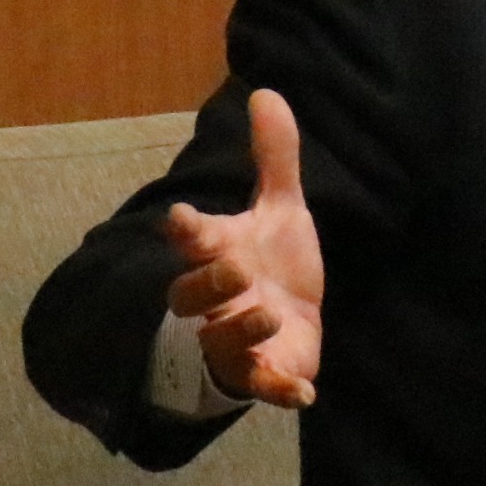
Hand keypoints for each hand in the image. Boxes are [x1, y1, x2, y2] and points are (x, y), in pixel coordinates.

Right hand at [162, 90, 323, 409]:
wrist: (283, 323)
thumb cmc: (271, 263)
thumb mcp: (279, 210)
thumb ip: (274, 158)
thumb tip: (267, 92)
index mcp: (219, 254)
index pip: (192, 240)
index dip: (187, 231)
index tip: (182, 218)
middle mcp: (218, 300)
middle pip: (192, 295)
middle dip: (210, 282)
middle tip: (237, 267)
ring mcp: (237, 339)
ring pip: (224, 340)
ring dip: (243, 327)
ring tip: (268, 311)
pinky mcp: (264, 373)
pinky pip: (264, 386)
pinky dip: (280, 390)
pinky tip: (303, 393)